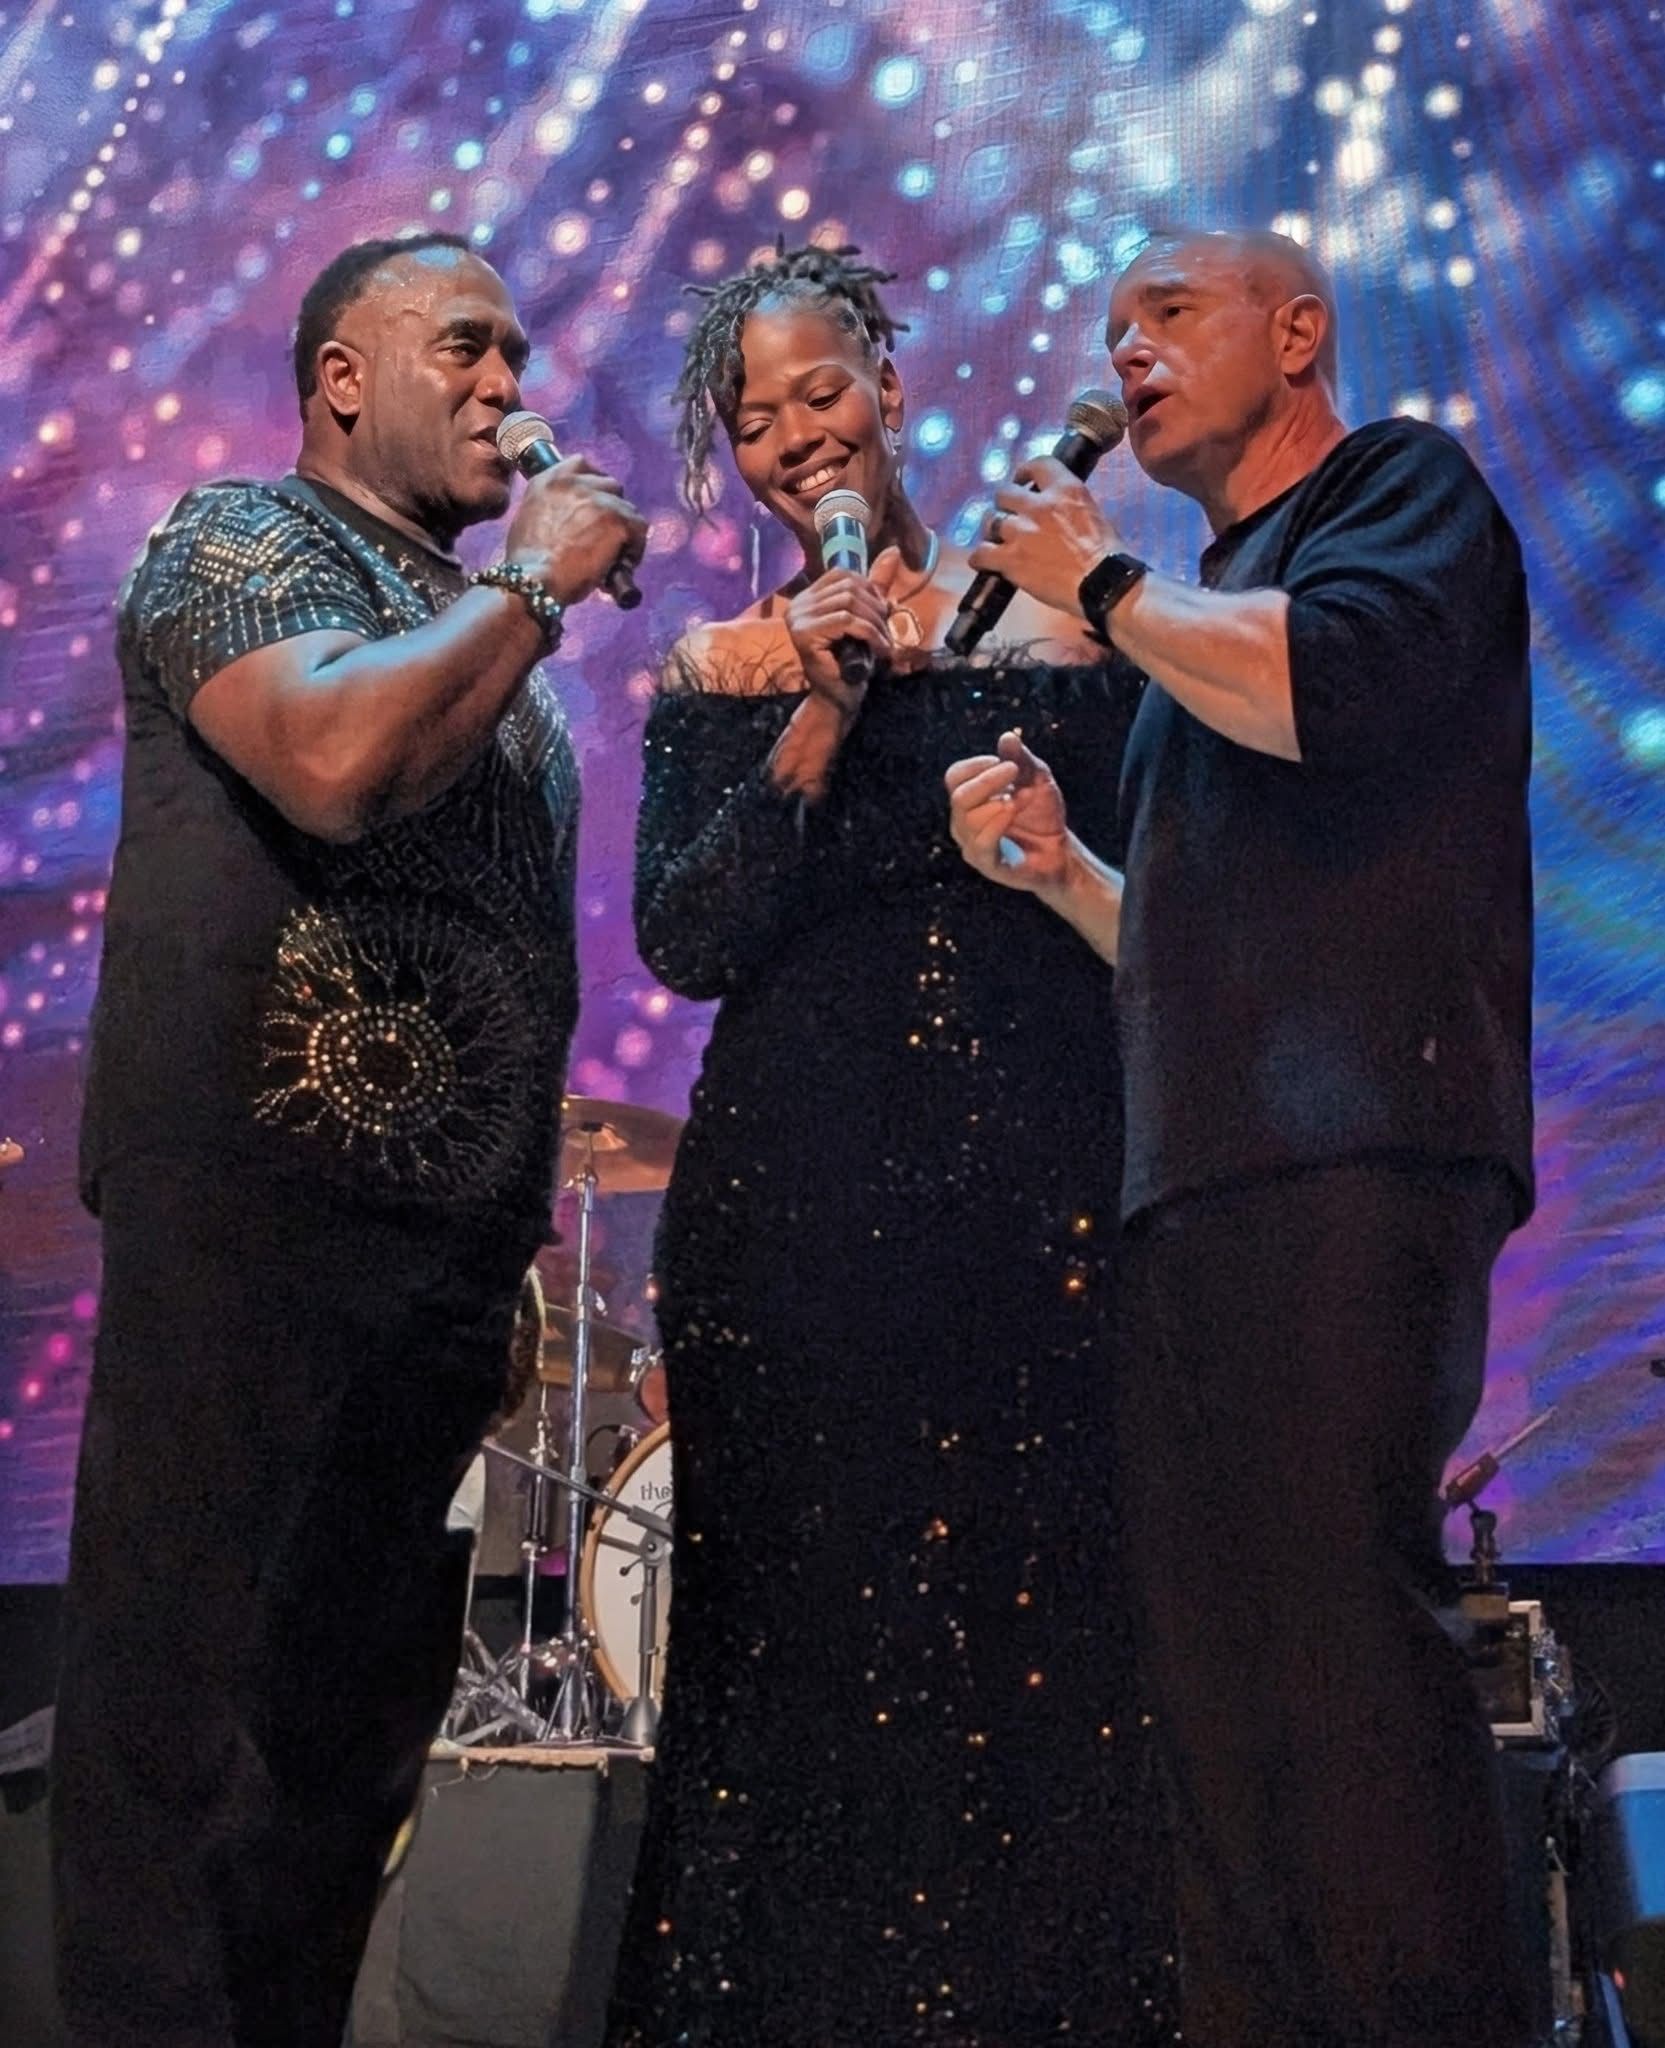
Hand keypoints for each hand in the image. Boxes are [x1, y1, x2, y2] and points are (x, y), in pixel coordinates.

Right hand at [504, 455, 647, 606]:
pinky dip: (634, 549)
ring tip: (612, 556)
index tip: (597, 505)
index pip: (583, 465)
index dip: (595, 487)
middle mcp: (576, 482)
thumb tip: (574, 516)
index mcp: (550, 479)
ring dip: (624, 531)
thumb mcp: (531, 518)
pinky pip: (639, 530)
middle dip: (612, 509)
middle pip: (611, 486)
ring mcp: (599, 499)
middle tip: (605, 536)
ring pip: (628, 510)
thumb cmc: (528, 562)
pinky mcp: (617, 520)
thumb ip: (554, 506)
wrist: (534, 580)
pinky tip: (620, 567)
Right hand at [784, 546, 905, 710]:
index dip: (869, 588)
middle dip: (876, 608)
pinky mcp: (804, 634)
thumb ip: (874, 588)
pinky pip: (847, 621)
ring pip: (850, 603)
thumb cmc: (851, 662)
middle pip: (848, 588)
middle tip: (887, 632)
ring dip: (876, 623)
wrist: (838, 699)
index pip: (842, 574)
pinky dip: (871, 633)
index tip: (882, 612)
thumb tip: (893, 552)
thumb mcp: (865, 619)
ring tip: (884, 642)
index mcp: (807, 598)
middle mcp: (798, 605)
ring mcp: (797, 619)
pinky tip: (880, 649)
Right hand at [945, 729, 1071, 893]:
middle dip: (987, 781)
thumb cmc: (1043, 814)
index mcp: (970, 800)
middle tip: (1014, 771)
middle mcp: (964, 823)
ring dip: (999, 803)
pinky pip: (981, 844)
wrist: (1060, 851)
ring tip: (1023, 798)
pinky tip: (1012, 811)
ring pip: (968, 820)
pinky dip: (997, 824)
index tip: (1002, 760)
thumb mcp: (1038, 779)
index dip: (975, 766)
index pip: (954, 778)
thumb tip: (1007, 737)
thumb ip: (1022, 760)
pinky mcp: (987, 865)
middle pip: (959, 797)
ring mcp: (973, 846)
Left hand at [967, 457, 1123, 617]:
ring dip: (993, 530)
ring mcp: (1022, 531)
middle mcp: (1040, 505)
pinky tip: (985, 562)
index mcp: (1065, 489)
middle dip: (1005, 504)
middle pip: (1004, 493)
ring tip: (997, 541)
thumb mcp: (1093, 513)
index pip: (1037, 465)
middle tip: (1009, 517)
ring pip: (990, 521)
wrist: (1104, 585)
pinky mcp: (1011, 559)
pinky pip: (980, 553)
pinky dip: (980, 558)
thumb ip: (1069, 505)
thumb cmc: (1107, 556)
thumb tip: (1057, 511)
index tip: (1020, 480)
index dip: (1023, 472)